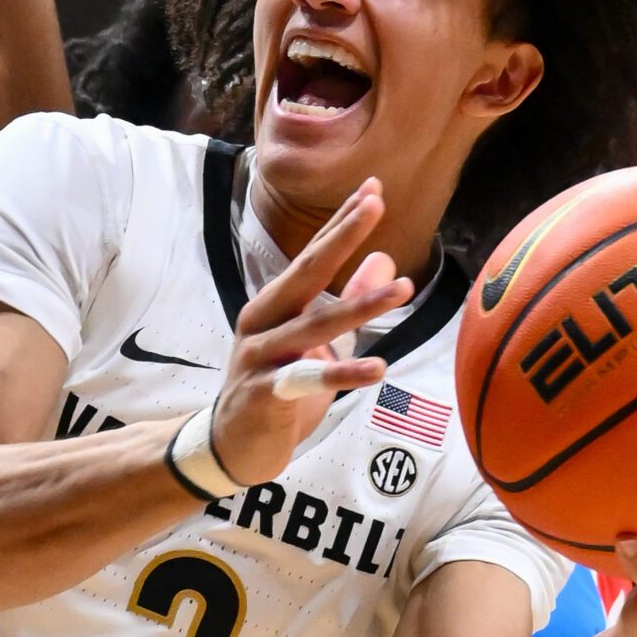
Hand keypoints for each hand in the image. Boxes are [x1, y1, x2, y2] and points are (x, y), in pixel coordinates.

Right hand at [209, 180, 413, 485]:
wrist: (234, 447)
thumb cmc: (277, 391)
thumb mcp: (318, 344)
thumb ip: (348, 303)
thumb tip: (385, 260)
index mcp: (274, 305)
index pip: (312, 256)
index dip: (341, 224)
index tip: (373, 189)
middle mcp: (262, 322)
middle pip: (306, 272)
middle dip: (341, 237)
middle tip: (375, 204)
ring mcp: (259, 358)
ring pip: (313, 326)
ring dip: (359, 306)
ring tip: (402, 288)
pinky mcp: (263, 395)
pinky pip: (306, 380)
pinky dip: (342, 374)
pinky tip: (378, 368)